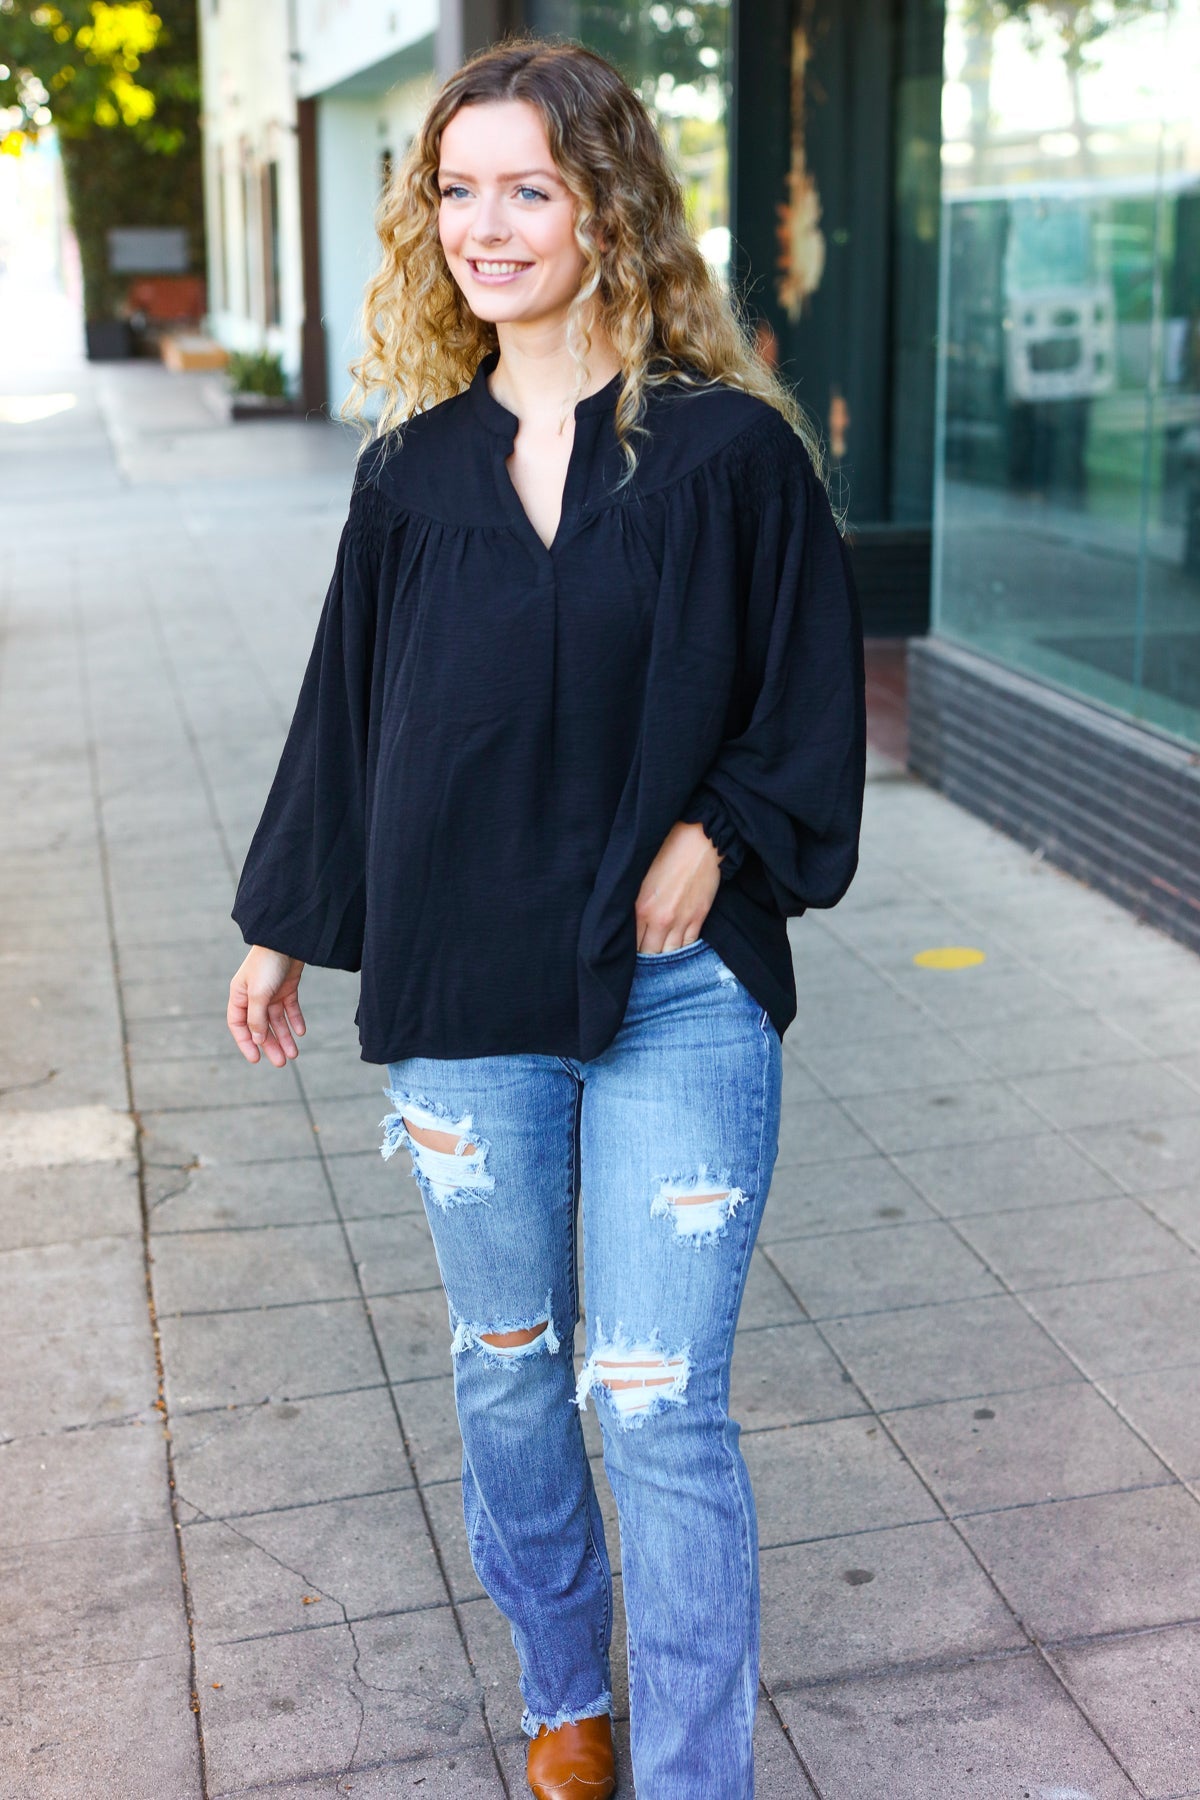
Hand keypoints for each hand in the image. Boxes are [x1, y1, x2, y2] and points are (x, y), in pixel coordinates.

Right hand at [227, 947, 306, 1065]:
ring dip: (285, 1037)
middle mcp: (254, 996)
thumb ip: (257, 1018)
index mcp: (239, 996)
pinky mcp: (287, 988)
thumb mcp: (259, 993)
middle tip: (281, 1063)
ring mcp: (271, 992)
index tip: (255, 1059)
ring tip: (294, 1054)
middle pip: (261, 1027)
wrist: (289, 939)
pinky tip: (301, 1033)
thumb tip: (257, 1040)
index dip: (246, 1043)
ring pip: (277, 1021)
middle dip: (271, 1045)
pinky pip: (290, 1009)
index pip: (239, 1025)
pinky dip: (295, 1020)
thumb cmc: (267, 963)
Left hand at [634, 820, 721, 952]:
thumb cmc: (666, 852)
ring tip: (659, 952)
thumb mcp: (639, 877)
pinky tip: (676, 946)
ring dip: (664, 955)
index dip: (630, 950)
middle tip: (643, 955)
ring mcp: (682, 921)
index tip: (628, 951)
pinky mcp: (699, 918)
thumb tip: (624, 921)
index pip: (632, 944)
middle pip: (651, 953)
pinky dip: (682, 948)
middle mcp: (661, 920)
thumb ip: (633, 902)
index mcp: (641, 909)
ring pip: (670, 953)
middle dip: (646, 956)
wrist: (697, 841)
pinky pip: (689, 944)